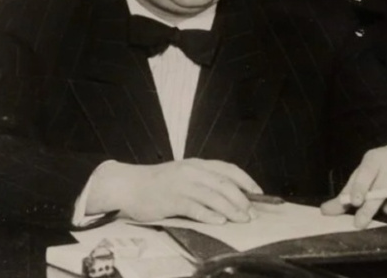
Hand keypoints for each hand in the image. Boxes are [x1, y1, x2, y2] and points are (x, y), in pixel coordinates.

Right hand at [86, 158, 262, 224]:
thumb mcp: (183, 174)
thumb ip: (203, 181)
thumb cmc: (157, 183)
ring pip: (213, 196)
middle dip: (242, 200)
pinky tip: (219, 221)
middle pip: (224, 184)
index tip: (259, 194)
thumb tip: (231, 195)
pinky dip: (209, 215)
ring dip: (231, 209)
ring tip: (242, 220)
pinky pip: (195, 208)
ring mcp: (181, 185)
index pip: (228, 169)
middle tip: (252, 214)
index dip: (246, 181)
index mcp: (196, 164)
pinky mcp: (171, 199)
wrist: (128, 184)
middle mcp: (191, 171)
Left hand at [321, 139, 386, 227]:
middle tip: (359, 224)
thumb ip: (345, 193)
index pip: (366, 173)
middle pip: (380, 191)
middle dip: (368, 210)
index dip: (360, 187)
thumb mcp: (363, 174)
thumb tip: (325, 211)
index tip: (355, 201)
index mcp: (375, 159)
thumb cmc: (382, 169)